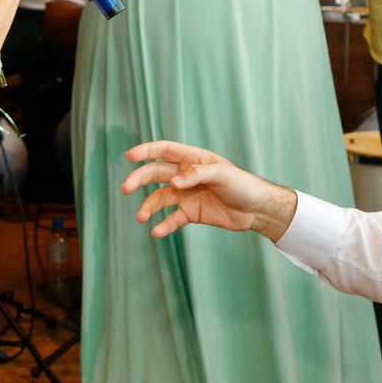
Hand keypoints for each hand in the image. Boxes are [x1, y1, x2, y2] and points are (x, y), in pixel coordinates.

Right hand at [122, 140, 298, 240]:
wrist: (256, 209)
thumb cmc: (242, 184)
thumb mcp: (222, 174)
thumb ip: (197, 175)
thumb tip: (174, 182)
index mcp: (193, 159)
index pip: (164, 151)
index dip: (146, 151)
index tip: (129, 156)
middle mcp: (186, 176)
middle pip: (156, 174)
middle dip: (139, 179)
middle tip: (125, 187)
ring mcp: (187, 195)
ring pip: (160, 198)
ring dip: (148, 206)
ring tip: (141, 217)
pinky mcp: (191, 213)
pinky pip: (172, 218)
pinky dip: (163, 225)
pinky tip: (157, 231)